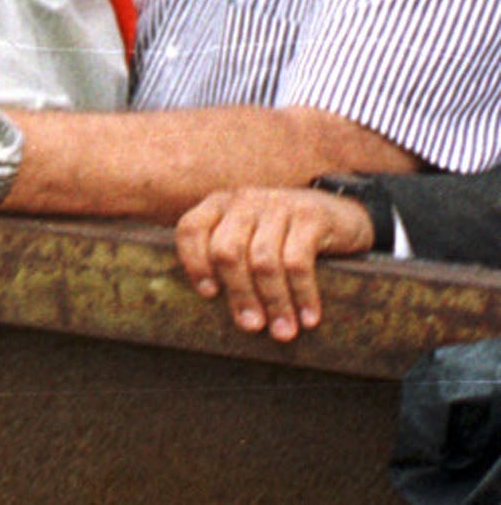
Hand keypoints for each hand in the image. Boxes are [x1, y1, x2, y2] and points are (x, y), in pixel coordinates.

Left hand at [175, 185, 375, 342]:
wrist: (343, 212)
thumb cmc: (285, 234)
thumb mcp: (251, 234)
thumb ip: (230, 257)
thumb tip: (223, 310)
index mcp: (219, 204)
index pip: (191, 229)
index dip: (194, 262)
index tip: (208, 294)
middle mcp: (244, 201)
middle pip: (227, 251)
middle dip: (239, 294)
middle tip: (251, 326)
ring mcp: (277, 206)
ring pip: (263, 261)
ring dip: (273, 302)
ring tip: (283, 331)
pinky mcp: (310, 217)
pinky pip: (299, 263)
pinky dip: (303, 295)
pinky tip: (309, 318)